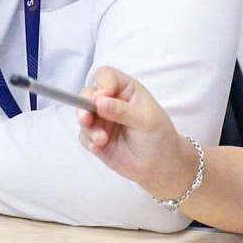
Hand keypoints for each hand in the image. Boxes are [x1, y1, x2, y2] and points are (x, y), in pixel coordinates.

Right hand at [77, 66, 198, 200]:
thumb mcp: (147, 120)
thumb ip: (123, 110)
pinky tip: (99, 147)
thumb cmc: (159, 136)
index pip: (105, 76)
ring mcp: (101, 120)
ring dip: (88, 127)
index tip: (102, 98)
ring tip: (101, 140)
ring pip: (83, 115)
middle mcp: (110, 101)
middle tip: (87, 119)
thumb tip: (99, 102)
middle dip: (84, 105)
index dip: (101, 85)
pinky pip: (83, 135)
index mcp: (126, 89)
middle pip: (88, 93)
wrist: (159, 166)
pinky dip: (89, 141)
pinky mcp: (95, 138)